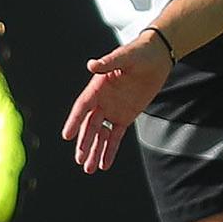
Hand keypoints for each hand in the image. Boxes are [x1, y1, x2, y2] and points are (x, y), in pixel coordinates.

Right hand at [62, 34, 171, 173]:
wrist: (156, 57)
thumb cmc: (139, 53)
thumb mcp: (126, 56)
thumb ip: (109, 63)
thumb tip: (92, 65)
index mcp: (97, 87)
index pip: (82, 107)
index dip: (74, 121)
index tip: (66, 136)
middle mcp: (101, 101)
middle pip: (89, 126)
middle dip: (84, 143)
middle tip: (79, 159)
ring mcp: (112, 110)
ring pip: (100, 135)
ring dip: (94, 151)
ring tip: (89, 169)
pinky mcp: (125, 117)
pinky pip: (115, 137)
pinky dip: (110, 150)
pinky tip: (104, 164)